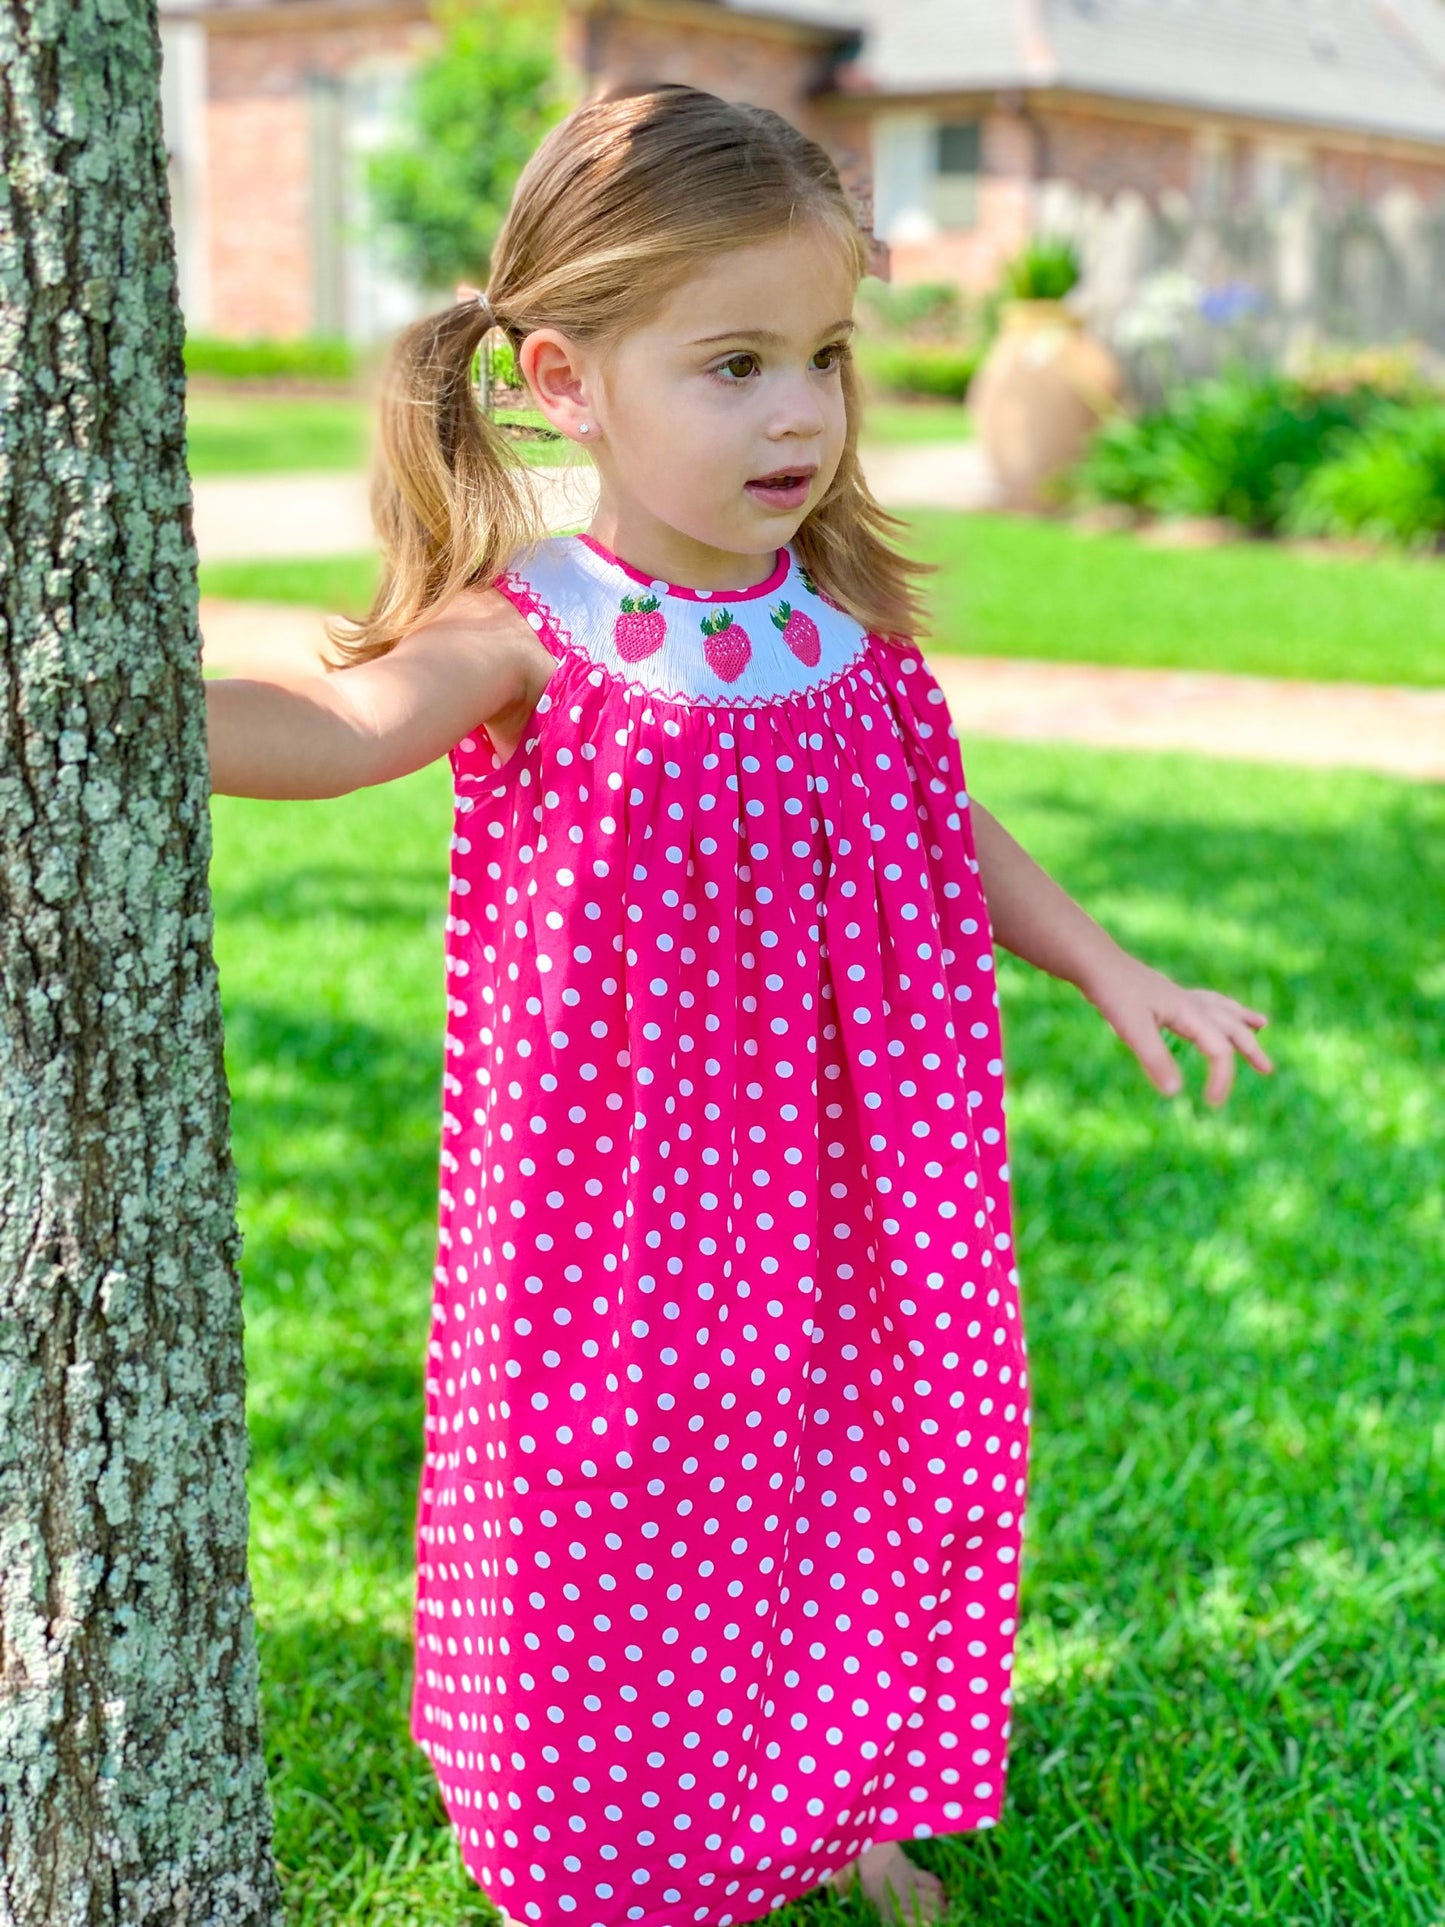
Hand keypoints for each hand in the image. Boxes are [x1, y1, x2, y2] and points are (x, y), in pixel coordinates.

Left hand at [1078, 947, 1273, 1107]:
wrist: (1095, 962)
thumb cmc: (1114, 993)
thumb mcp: (1132, 1029)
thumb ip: (1155, 1059)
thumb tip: (1176, 1093)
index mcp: (1189, 1013)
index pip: (1220, 1049)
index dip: (1222, 1078)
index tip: (1211, 1104)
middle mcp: (1190, 1003)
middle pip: (1231, 1026)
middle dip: (1250, 1048)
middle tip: (1268, 1069)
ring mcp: (1178, 996)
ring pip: (1221, 1008)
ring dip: (1242, 1020)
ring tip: (1261, 1023)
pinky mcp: (1165, 993)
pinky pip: (1203, 1002)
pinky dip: (1217, 1008)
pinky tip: (1209, 1012)